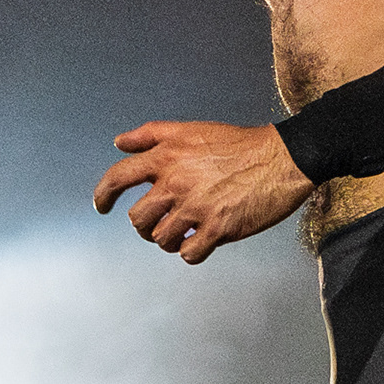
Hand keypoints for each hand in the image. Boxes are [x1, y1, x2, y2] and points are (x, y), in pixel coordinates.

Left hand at [93, 119, 309, 262]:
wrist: (281, 158)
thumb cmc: (238, 143)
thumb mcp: (190, 129)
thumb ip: (150, 135)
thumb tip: (119, 142)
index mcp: (167, 157)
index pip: (119, 177)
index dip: (103, 194)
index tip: (102, 206)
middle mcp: (176, 182)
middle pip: (137, 218)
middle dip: (145, 225)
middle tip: (159, 223)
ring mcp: (196, 207)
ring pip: (160, 239)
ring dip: (168, 240)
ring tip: (183, 232)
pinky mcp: (218, 228)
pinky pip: (188, 254)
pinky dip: (191, 252)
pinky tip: (201, 241)